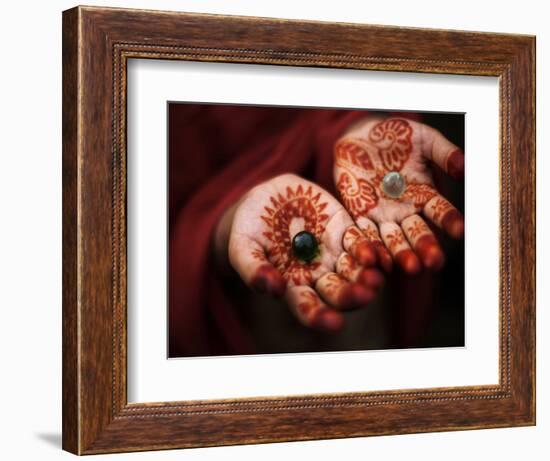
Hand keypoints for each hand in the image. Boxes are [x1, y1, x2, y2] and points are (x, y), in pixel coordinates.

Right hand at [215, 174, 383, 331]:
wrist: (264, 199)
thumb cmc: (249, 230)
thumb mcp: (242, 248)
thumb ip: (253, 270)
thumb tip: (273, 290)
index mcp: (293, 285)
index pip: (308, 307)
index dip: (320, 317)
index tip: (334, 323)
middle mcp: (318, 274)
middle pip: (339, 292)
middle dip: (352, 296)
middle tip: (363, 295)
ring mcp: (333, 252)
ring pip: (356, 269)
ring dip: (367, 275)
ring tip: (374, 277)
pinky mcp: (343, 228)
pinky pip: (360, 240)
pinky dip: (369, 248)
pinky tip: (375, 253)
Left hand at [334, 116, 464, 272]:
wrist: (359, 136)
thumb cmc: (395, 137)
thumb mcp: (422, 139)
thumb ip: (442, 152)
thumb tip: (463, 166)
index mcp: (425, 194)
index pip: (441, 211)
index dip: (449, 220)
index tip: (459, 230)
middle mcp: (406, 210)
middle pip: (418, 233)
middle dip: (426, 247)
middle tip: (434, 262)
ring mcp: (382, 215)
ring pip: (393, 239)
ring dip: (401, 253)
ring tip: (410, 266)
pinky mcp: (359, 215)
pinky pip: (365, 233)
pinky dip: (371, 245)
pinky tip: (377, 259)